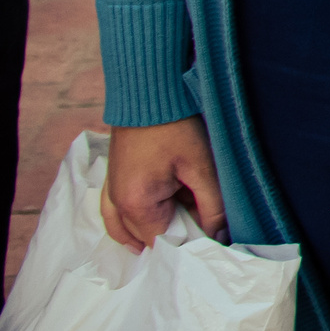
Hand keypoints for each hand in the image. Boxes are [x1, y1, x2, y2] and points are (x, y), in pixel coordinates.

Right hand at [102, 117, 227, 248]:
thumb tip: (219, 236)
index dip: (187, 241)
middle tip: (200, 224)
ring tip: (180, 229)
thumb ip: (212, 204)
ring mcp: (110, 190)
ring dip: (152, 229)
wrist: (150, 88)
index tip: (210, 234)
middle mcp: (116, 202)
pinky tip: (148, 226)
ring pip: (127, 227)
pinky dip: (131, 223)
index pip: (161, 241)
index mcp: (135, 203)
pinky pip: (116, 213)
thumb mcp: (201, 165)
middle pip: (145, 236)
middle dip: (172, 233)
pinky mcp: (113, 177)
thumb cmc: (176, 124)